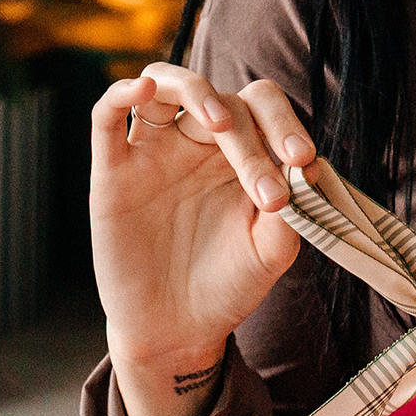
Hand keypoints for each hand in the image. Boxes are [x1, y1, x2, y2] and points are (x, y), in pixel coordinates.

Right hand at [88, 64, 314, 415]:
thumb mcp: (270, 253)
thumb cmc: (227, 284)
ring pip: (166, 84)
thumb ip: (290, 211)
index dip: (284, 123)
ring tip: (219, 121)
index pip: (262, 107)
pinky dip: (123, 92)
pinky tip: (143, 89)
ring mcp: (153, 151)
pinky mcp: (113, 171)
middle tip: (268, 193)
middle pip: (223, 101)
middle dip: (251, 140)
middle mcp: (197, 141)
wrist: (177, 331)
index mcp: (241, 151)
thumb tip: (308, 168)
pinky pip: (106, 116)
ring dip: (194, 88)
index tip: (303, 159)